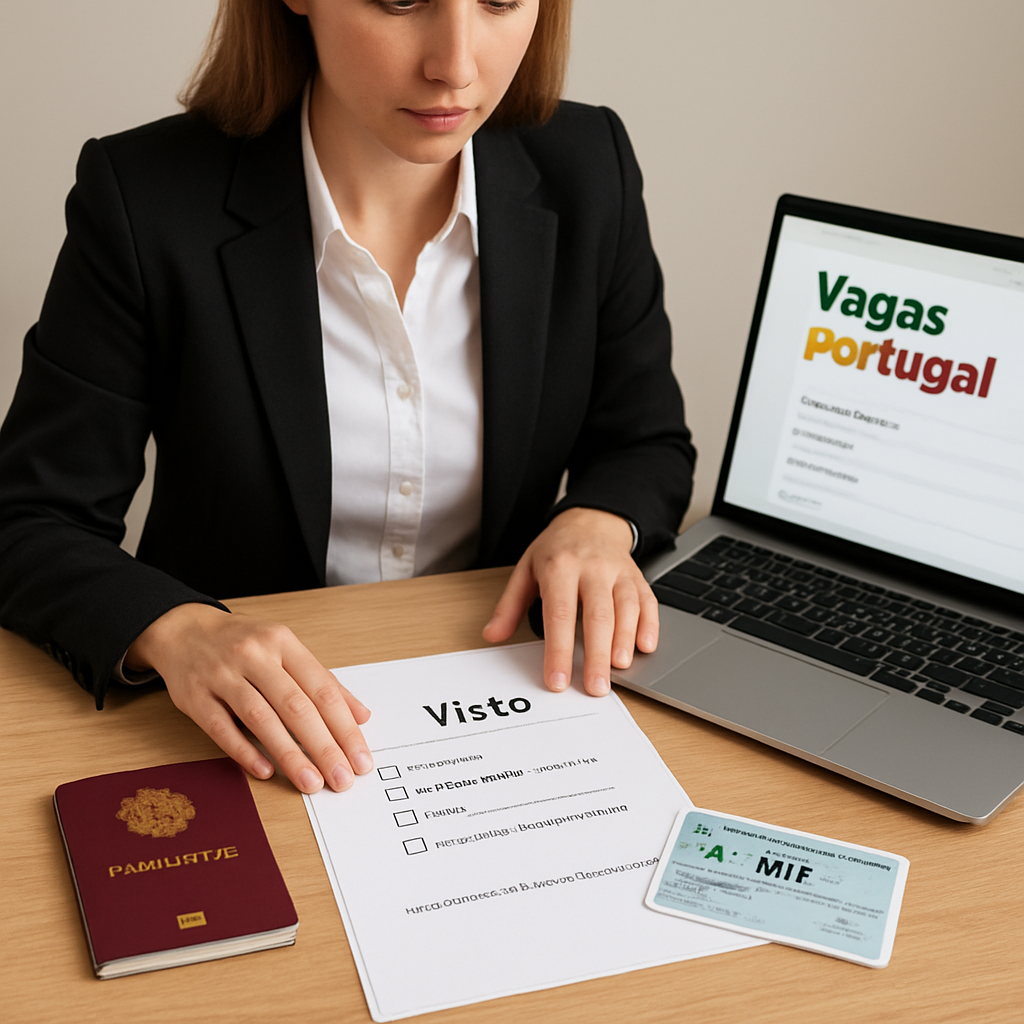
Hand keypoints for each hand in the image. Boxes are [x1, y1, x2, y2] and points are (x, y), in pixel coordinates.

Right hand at [125, 603, 371, 793]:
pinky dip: (245, 751)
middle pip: (296, 706)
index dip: (344, 727)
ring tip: (311, 782)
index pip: (322, 689)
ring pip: (261, 719)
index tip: (360, 757)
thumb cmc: (244, 644)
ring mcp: (222, 675)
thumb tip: (361, 716)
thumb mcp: (286, 650)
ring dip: (290, 754)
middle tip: (341, 779)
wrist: (185, 630)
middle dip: (323, 747)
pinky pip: (222, 728)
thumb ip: (323, 682)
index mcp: (283, 643)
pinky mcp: (195, 697)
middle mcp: (255, 655)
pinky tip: (265, 771)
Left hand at [482, 508, 658, 695]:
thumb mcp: (526, 569)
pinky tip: (645, 646)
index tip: (558, 680)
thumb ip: (510, 605)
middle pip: (597, 615)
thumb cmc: (557, 549)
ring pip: (626, 608)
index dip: (559, 650)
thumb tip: (493, 635)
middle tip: (595, 687)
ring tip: (619, 669)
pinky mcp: (637, 576)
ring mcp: (618, 571)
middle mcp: (592, 568)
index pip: (559, 614)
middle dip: (596, 655)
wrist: (590, 519)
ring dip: (624, 640)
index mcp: (559, 567)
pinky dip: (650, 625)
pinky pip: (648, 601)